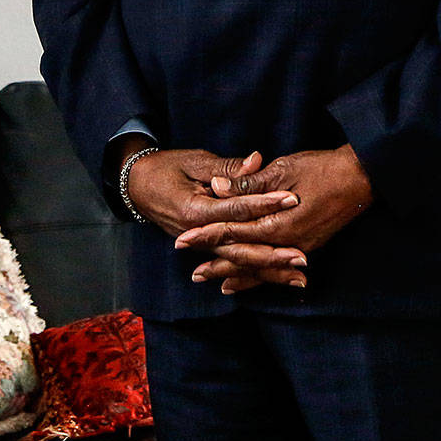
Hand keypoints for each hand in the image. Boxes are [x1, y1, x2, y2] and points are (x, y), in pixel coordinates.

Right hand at [121, 145, 308, 294]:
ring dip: (269, 271)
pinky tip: (277, 280)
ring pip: (239, 262)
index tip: (292, 199)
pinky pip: (232, 263)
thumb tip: (256, 161)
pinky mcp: (205, 248)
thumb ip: (227, 169)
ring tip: (299, 277)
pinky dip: (254, 274)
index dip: (265, 204)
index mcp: (195, 210)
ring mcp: (201, 245)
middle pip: (240, 248)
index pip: (236, 210)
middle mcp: (198, 234)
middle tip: (302, 256)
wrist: (137, 186)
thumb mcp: (195, 162)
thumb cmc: (166, 168)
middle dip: (273, 254)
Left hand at [174, 146, 373, 290]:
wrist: (361, 177)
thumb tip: (217, 186)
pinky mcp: (309, 246)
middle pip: (245, 257)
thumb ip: (249, 183)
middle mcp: (288, 242)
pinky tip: (249, 282)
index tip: (183, 240)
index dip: (208, 235)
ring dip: (237, 275)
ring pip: (262, 267)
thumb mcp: (282, 169)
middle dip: (218, 264)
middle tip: (193, 273)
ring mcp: (300, 247)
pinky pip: (278, 267)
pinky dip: (261, 276)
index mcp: (278, 222)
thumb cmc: (322, 168)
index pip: (234, 231)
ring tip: (215, 284)